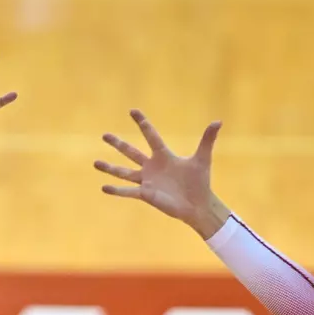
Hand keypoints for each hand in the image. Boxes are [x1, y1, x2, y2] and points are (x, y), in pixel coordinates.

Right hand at [95, 111, 229, 239]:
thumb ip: (207, 139)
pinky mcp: (146, 195)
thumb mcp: (202, 158)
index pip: (150, 135)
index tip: (132, 111)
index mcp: (163, 155)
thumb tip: (218, 121)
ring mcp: (147, 181)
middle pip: (131, 152)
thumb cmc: (199, 181)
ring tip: (95, 162)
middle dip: (118, 144)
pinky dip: (117, 190)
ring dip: (110, 168)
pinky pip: (128, 191)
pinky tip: (104, 187)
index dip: (142, 123)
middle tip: (104, 135)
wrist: (197, 204)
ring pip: (124, 172)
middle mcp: (152, 166)